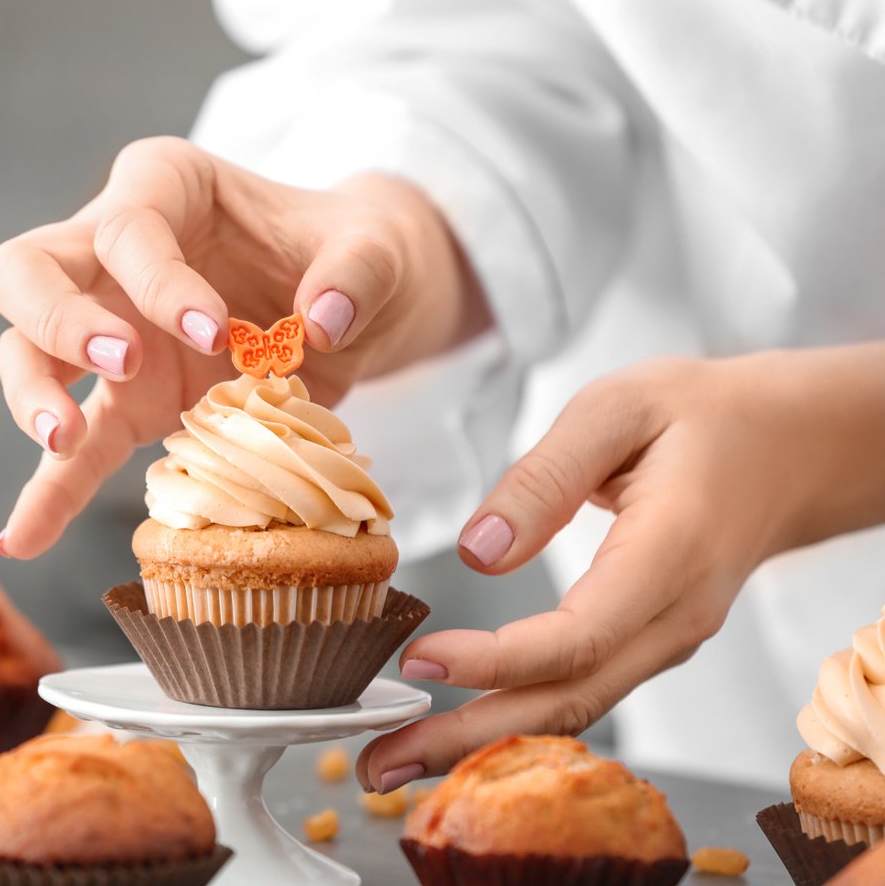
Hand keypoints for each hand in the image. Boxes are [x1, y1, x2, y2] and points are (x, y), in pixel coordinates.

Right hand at [0, 136, 486, 557]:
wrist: (358, 301)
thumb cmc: (352, 253)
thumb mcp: (376, 247)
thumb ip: (358, 270)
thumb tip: (323, 321)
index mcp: (166, 187)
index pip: (129, 225)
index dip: (160, 278)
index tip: (215, 330)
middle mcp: (114, 251)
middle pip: (27, 268)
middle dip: (57, 317)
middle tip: (122, 361)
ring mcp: (109, 328)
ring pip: (24, 351)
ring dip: (33, 394)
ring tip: (66, 438)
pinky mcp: (126, 400)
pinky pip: (73, 448)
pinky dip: (48, 491)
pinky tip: (26, 537)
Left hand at [357, 344, 884, 792]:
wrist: (786, 450)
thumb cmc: (701, 418)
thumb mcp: (617, 408)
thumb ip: (545, 477)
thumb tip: (479, 553)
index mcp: (671, 552)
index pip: (580, 635)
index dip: (496, 659)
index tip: (420, 659)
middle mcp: (674, 617)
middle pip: (570, 698)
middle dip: (471, 738)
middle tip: (381, 760)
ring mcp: (665, 640)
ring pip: (573, 708)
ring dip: (483, 741)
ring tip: (396, 759)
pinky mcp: (645, 644)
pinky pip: (579, 692)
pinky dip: (513, 718)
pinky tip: (455, 728)